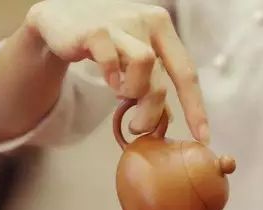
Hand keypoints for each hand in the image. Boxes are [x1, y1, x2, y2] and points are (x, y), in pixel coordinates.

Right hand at [25, 0, 207, 140]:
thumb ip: (151, 84)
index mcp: (163, 29)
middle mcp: (147, 20)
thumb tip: (167, 120)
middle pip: (163, 77)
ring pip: (144, 64)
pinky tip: (106, 79)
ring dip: (132, 90)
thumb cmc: (103, 43)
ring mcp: (122, 21)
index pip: (187, 73)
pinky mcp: (96, 29)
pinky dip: (111, 77)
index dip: (196, 108)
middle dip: (152, 111)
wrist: (59, 20)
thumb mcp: (132, 60)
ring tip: (118, 92)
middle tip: (139, 128)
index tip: (203, 136)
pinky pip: (111, 61)